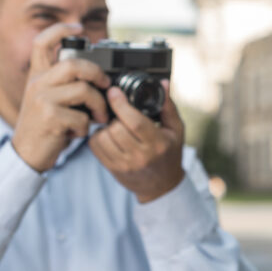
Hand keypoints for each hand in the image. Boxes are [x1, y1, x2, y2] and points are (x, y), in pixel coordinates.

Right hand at [12, 23, 111, 171]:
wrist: (25, 154)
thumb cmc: (45, 126)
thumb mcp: (48, 99)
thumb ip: (64, 85)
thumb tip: (97, 77)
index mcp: (37, 76)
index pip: (42, 42)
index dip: (60, 29)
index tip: (79, 27)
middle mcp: (37, 83)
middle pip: (74, 64)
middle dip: (97, 74)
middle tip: (106, 86)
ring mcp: (41, 99)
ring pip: (83, 90)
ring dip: (98, 105)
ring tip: (99, 117)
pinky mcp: (49, 118)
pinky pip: (81, 117)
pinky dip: (86, 127)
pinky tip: (77, 132)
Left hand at [87, 80, 184, 202]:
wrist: (162, 186)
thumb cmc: (169, 154)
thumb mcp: (176, 130)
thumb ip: (168, 106)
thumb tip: (163, 84)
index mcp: (157, 143)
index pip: (134, 121)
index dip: (120, 104)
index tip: (114, 91)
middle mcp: (141, 156)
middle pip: (116, 128)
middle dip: (114, 115)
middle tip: (119, 113)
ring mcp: (125, 164)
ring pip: (103, 137)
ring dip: (105, 126)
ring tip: (115, 125)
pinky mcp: (113, 169)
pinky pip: (95, 147)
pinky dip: (98, 137)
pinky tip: (108, 135)